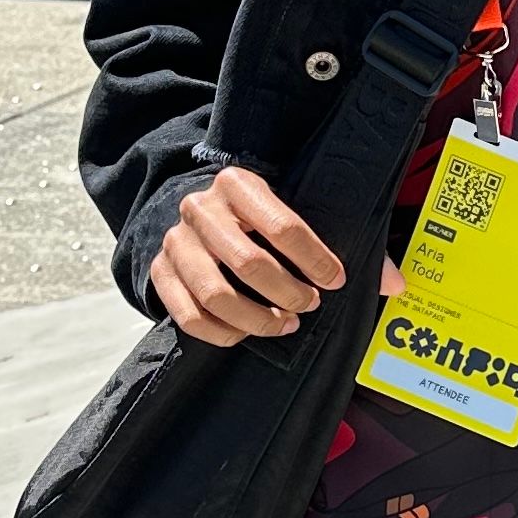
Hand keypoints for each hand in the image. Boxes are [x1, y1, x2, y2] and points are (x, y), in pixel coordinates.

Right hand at [151, 166, 344, 346]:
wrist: (196, 211)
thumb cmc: (248, 213)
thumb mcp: (274, 204)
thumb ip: (311, 233)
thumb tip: (356, 276)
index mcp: (236, 184)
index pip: (282, 227)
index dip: (314, 260)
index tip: (335, 280)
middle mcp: (200, 209)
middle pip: (248, 263)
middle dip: (288, 292)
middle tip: (309, 304)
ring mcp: (176, 242)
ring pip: (216, 296)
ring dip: (258, 320)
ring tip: (284, 323)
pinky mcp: (160, 271)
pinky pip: (189, 317)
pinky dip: (223, 333)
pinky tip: (246, 332)